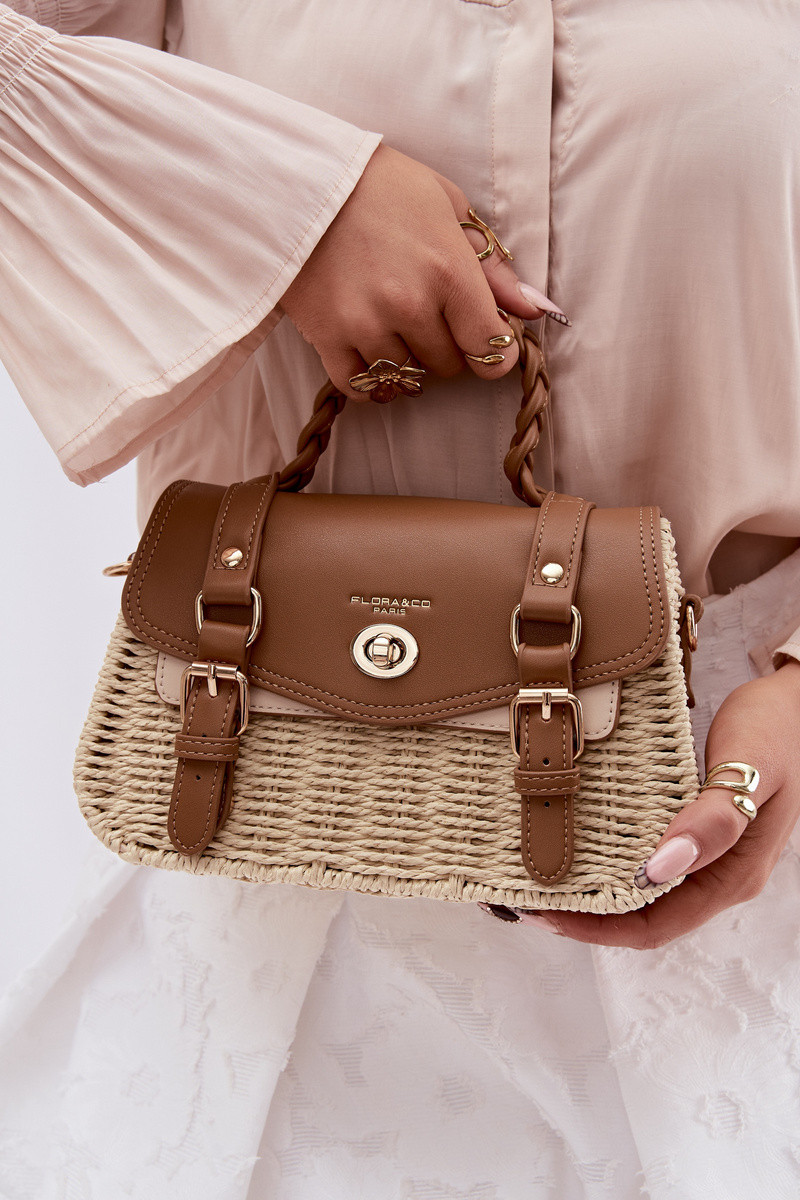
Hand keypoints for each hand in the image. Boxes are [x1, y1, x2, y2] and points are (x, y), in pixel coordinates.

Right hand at [280, 144, 565, 398]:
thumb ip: (494, 267)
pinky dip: (373, 382)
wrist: (301, 179)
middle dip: (449, 348)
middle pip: (450, 366)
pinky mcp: (328, 338)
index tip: (486, 341)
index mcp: (448, 271)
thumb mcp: (448, 207)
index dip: (495, 352)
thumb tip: (535, 309)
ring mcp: (366, 325)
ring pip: (407, 378)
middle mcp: (410, 305)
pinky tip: (375, 358)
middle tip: (432, 317)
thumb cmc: (382, 187)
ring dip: (409, 361)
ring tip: (398, 328)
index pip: (490, 349)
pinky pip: (362, 387)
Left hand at [516, 660, 799, 948]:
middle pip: (642, 917)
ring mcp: (705, 856)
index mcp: (733, 874)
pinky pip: (644, 860)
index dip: (597, 928)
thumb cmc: (776, 730)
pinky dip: (607, 860)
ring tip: (539, 876)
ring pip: (640, 892)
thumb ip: (713, 821)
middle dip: (583, 915)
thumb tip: (658, 869)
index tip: (545, 913)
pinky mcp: (691, 831)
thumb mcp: (750, 768)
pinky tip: (576, 843)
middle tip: (525, 897)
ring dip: (592, 889)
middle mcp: (717, 875)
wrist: (795, 703)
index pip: (655, 925)